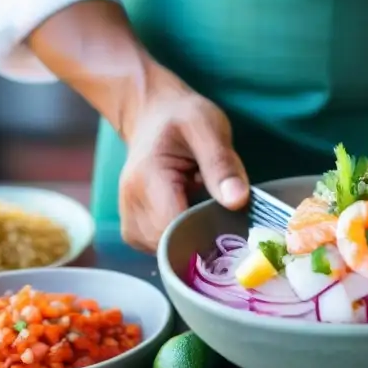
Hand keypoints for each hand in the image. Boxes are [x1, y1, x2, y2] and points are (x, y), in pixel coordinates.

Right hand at [119, 82, 249, 250]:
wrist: (153, 115)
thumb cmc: (181, 118)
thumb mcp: (208, 128)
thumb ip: (222, 164)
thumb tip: (237, 201)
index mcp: (148, 179)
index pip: (174, 229)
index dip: (206, 234)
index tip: (232, 224)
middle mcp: (131, 204)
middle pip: (171, 245)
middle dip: (202, 237)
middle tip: (225, 213)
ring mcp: (129, 219)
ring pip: (166, 252)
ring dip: (193, 239)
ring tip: (207, 208)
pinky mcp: (135, 229)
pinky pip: (162, 249)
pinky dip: (182, 239)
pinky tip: (194, 216)